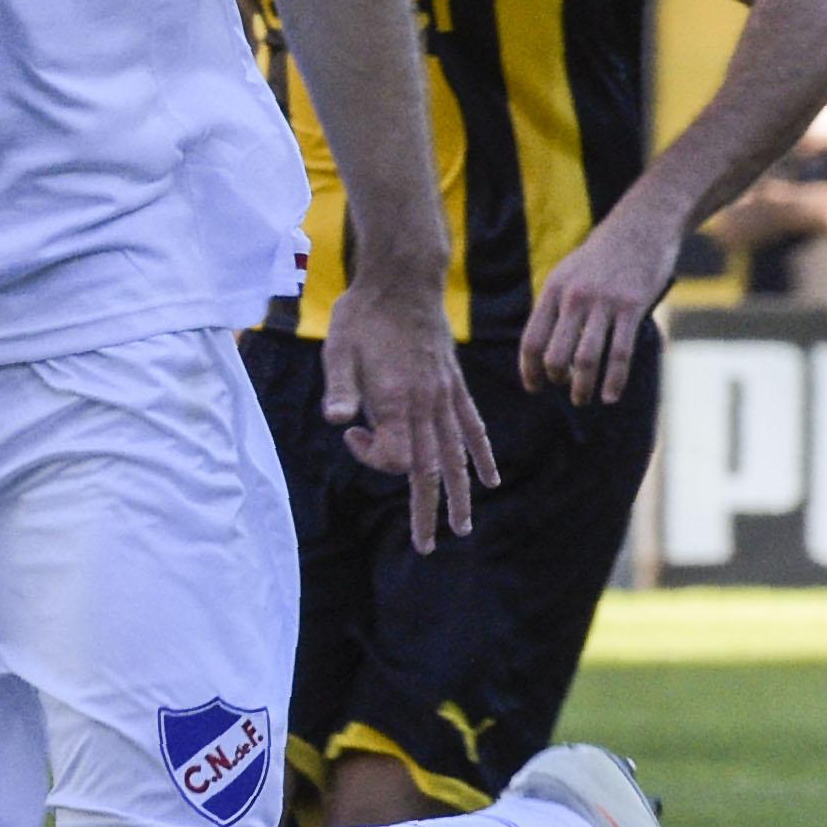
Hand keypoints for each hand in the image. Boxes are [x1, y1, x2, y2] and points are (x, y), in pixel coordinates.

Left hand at [320, 272, 497, 552]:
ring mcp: (446, 396)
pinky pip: (473, 427)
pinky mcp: (454, 386)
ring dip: (459, 493)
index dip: (373, 458)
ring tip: (463, 527)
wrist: (402, 280)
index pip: (397, 455)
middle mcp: (428, 403)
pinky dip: (482, 455)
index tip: (351, 431)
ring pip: (457, 455)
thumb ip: (340, 388)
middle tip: (428, 546)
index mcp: (399, 399)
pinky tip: (490, 479)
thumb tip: (335, 421)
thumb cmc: (364, 314)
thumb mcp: (338, 347)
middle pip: (432, 468)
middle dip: (429, 509)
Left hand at [520, 205, 678, 405]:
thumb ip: (555, 307)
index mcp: (553, 291)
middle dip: (556, 380)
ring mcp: (604, 303)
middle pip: (555, 354)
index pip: (531, 340)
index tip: (534, 387)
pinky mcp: (632, 307)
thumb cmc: (602, 256)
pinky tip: (610, 396)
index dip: (529, 370)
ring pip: (586, 358)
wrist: (641, 226)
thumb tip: (543, 347)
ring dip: (582, 386)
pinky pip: (619, 353)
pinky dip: (614, 380)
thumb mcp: (567, 274)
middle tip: (563, 389)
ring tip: (583, 398)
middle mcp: (574, 298)